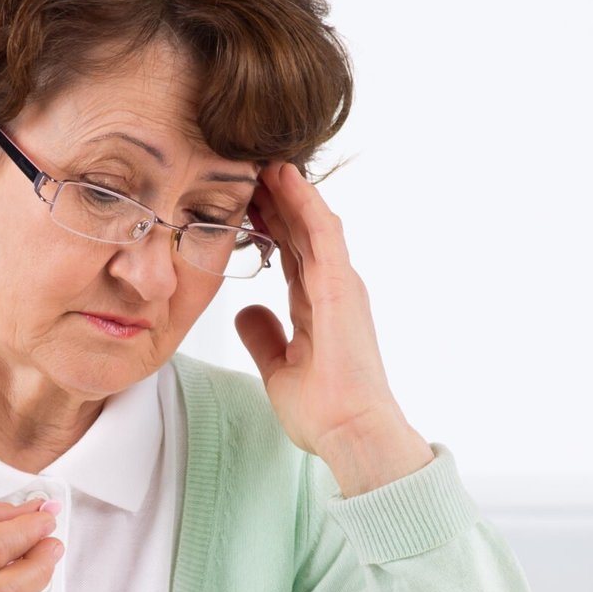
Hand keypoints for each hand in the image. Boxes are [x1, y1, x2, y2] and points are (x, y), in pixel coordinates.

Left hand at [235, 161, 433, 496]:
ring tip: (262, 158)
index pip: (289, 251)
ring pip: (311, 223)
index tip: (241, 197)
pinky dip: (305, 205)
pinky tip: (286, 180)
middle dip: (274, 197)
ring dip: (289, 190)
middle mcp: (333, 288)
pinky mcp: (343, 288)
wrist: (351, 433)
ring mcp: (340, 285)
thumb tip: (247, 314)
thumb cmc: (325, 411)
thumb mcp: (279, 369)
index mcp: (319, 305)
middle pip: (299, 230)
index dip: (268, 222)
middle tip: (246, 164)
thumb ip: (264, 337)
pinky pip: (324, 235)